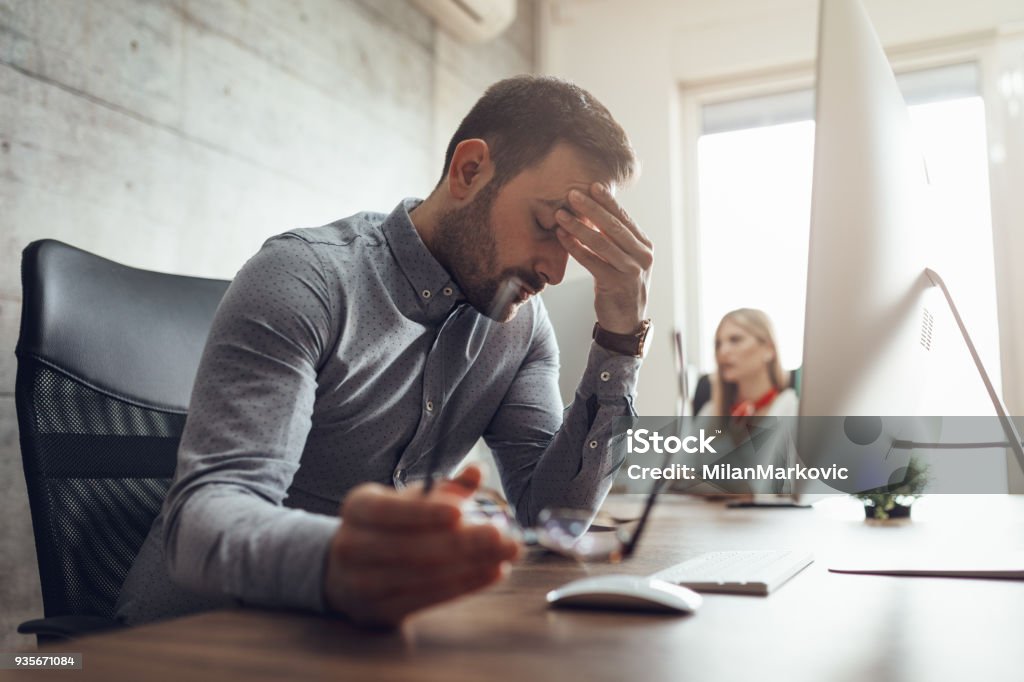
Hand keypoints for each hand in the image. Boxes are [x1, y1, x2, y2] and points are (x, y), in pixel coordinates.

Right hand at [324, 466, 520, 626]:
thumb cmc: (389, 527)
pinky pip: (428, 599)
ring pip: (424, 576)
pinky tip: (491, 572)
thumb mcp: (408, 501)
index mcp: (359, 508)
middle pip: (412, 548)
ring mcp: (362, 583)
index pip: (389, 511)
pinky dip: (465, 585)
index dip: (424, 513)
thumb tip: (478, 472)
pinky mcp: (380, 611)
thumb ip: (445, 488)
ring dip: (471, 566)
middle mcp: (353, 546)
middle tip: (503, 536)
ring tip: (505, 555)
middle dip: (463, 543)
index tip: (460, 511)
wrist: (345, 573)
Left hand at [554, 183, 652, 333]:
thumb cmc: (621, 286)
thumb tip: (595, 213)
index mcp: (644, 246)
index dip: (608, 202)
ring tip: (560, 214)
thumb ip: (616, 240)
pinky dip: (575, 248)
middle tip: (573, 194)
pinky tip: (562, 237)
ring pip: (601, 243)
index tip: (593, 185)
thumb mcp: (624, 260)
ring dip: (579, 227)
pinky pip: (592, 261)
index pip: (624, 219)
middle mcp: (642, 256)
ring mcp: (631, 271)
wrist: (626, 322)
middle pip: (614, 227)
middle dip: (592, 208)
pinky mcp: (616, 284)